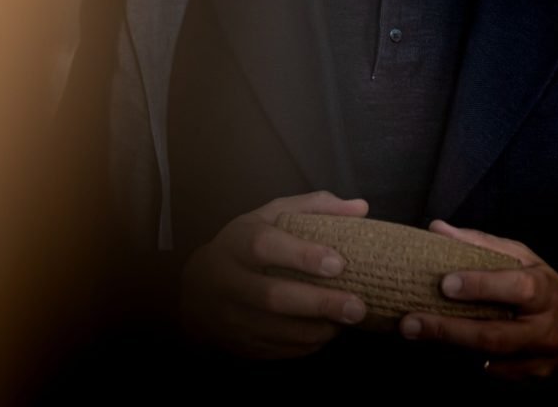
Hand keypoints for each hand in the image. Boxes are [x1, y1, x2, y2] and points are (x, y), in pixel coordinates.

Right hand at [179, 190, 368, 358]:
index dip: (301, 256)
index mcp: (238, 242)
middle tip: (357, 307)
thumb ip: (315, 207)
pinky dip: (304, 345)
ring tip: (349, 323)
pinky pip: (273, 350)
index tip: (338, 264)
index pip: (266, 247)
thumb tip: (361, 208)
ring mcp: (230, 317)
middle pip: (273, 296)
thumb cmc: (246, 243)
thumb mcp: (272, 214)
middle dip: (319, 303)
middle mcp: (229, 281)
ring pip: (275, 330)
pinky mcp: (237, 343)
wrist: (196, 288)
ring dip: (317, 329)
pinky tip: (327, 334)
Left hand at [399, 220, 557, 380]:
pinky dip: (465, 359)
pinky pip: (492, 373)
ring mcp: (539, 360)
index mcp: (545, 289)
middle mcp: (545, 328)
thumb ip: (480, 244)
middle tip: (410, 322)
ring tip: (414, 333)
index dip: (481, 286)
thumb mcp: (521, 257)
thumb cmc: (542, 285)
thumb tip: (437, 228)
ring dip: (450, 347)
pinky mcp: (530, 381)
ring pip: (489, 358)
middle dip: (448, 330)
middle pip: (494, 335)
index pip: (515, 288)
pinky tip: (441, 348)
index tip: (445, 283)